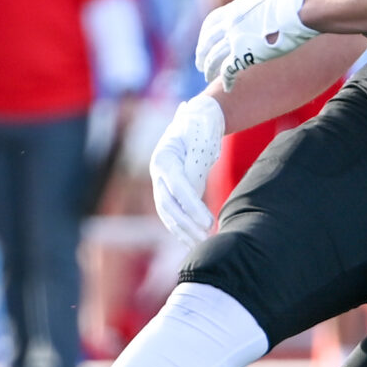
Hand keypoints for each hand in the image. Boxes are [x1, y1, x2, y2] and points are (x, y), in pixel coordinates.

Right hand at [149, 93, 224, 247]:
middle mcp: (158, 173)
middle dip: (187, 225)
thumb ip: (196, 160)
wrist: (195, 121)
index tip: (209, 222)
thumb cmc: (201, 126)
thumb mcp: (201, 136)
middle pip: (169, 205)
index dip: (192, 207)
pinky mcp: (169, 193)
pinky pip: (173, 215)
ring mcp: (161, 184)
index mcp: (164, 157)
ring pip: (169, 214)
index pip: (177, 187)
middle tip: (207, 238)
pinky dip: (183, 229)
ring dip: (185, 232)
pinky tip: (195, 243)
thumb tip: (193, 190)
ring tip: (203, 245)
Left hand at [196, 0, 314, 87]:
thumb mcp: (268, 0)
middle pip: (208, 41)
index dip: (206, 35)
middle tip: (201, 64)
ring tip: (208, 77)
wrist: (300, 9)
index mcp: (236, 9)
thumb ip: (258, 10)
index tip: (205, 42)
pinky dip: (226, 79)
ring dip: (209, 69)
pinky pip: (228, 71)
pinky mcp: (243, 54)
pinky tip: (228, 86)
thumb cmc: (294, 3)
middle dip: (203, 53)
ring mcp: (235, 39)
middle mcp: (230, 23)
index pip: (211, 22)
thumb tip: (266, 13)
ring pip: (213, 58)